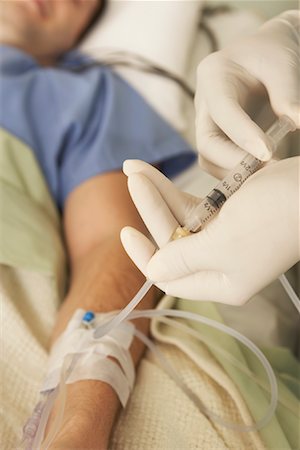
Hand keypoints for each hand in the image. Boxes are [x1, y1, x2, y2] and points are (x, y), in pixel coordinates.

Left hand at [121, 159, 298, 304]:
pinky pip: (196, 205)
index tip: (125, 231)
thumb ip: (182, 259)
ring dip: (159, 195)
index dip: (144, 256)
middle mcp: (221, 263)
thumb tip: (152, 271)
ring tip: (135, 168)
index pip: (170, 277)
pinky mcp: (233, 213)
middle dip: (151, 210)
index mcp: (221, 281)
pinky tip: (156, 176)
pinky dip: (178, 190)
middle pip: (173, 241)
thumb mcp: (222, 244)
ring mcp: (227, 237)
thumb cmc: (272, 219)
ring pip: (182, 219)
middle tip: (132, 177)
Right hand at [195, 10, 299, 178]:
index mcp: (213, 76)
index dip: (242, 135)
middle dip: (234, 162)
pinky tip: (264, 171)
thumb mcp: (283, 65)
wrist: (266, 56)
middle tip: (269, 169)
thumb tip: (297, 124)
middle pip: (207, 144)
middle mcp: (204, 104)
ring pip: (210, 160)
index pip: (222, 111)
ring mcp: (208, 124)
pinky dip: (240, 173)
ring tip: (269, 172)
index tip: (268, 153)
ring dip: (236, 172)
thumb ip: (287, 94)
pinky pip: (221, 164)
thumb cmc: (273, 54)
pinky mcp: (217, 139)